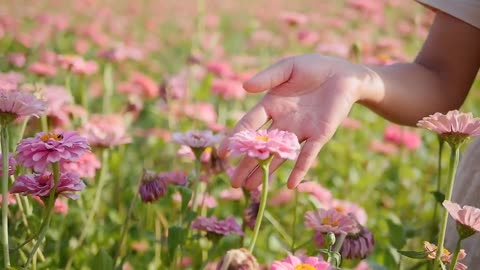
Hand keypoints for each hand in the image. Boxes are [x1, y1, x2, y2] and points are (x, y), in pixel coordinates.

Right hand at [218, 53, 371, 189]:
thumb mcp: (288, 68)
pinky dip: (299, 169)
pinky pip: (307, 155)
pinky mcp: (319, 135)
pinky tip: (290, 185)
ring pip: (279, 155)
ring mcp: (300, 131)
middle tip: (234, 183)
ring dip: (266, 172)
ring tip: (251, 189)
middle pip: (261, 147)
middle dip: (247, 164)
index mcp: (271, 105)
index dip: (235, 138)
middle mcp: (282, 122)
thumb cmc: (314, 68)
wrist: (345, 75)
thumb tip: (245, 87)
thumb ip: (268, 77)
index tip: (223, 153)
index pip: (249, 125)